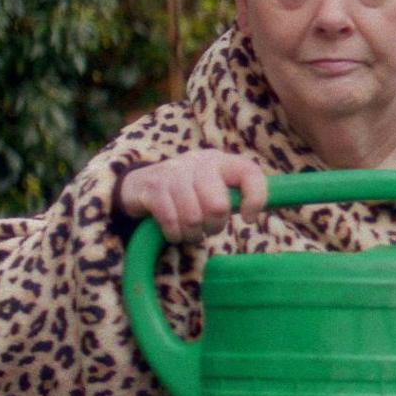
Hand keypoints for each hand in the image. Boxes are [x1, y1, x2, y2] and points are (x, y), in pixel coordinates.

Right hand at [117, 150, 268, 242]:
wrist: (140, 185)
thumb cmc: (187, 193)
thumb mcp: (212, 188)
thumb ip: (234, 196)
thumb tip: (255, 214)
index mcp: (220, 161)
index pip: (249, 172)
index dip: (256, 198)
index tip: (249, 219)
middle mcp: (199, 162)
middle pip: (218, 205)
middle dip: (214, 226)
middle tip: (208, 229)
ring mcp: (174, 172)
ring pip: (193, 217)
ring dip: (193, 234)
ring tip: (190, 233)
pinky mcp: (154, 187)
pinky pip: (171, 220)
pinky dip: (175, 234)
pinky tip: (175, 234)